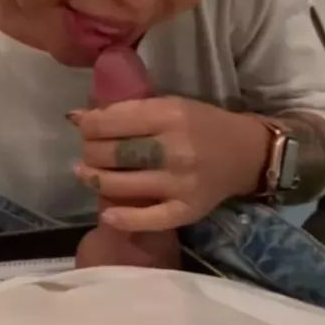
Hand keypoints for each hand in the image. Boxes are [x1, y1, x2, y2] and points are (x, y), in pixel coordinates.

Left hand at [71, 97, 269, 231]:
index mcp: (170, 115)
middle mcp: (175, 148)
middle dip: (90, 152)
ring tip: (86, 174)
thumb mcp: (169, 105)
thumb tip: (77, 117)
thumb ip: (128, 111)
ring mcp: (181, 183)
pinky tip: (107, 214)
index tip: (83, 127)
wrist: (246, 154)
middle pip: (114, 154)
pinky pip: (149, 219)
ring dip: (95, 180)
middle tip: (87, 152)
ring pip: (122, 185)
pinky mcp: (187, 210)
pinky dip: (124, 218)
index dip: (88, 125)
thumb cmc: (201, 125)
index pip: (113, 121)